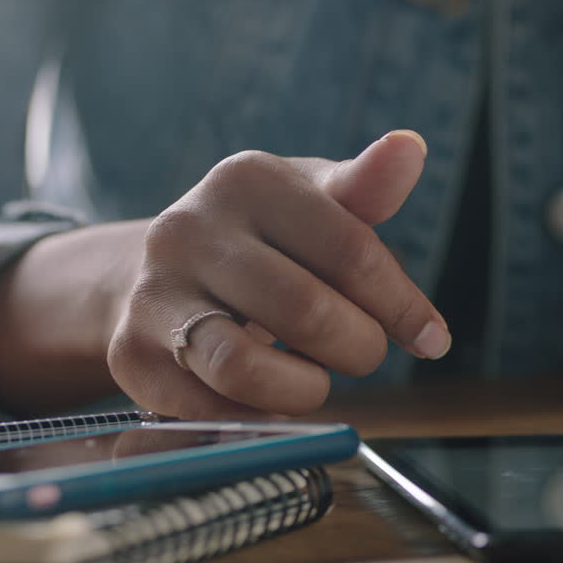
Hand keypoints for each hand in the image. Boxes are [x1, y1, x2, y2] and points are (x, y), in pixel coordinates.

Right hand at [107, 130, 447, 419]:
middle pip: (308, 313)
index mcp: (247, 180)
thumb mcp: (315, 201)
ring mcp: (153, 293)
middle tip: (365, 353)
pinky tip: (271, 395)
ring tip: (318, 379)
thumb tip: (412, 147)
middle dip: (359, 349)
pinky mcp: (131, 356)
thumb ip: (366, 188)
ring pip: (245, 369)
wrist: (158, 272)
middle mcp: (188, 230)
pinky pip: (211, 409)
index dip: (403, 306)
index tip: (431, 338)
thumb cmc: (265, 238)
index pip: (353, 252)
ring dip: (306, 390)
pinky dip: (259, 414)